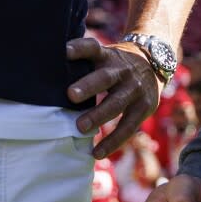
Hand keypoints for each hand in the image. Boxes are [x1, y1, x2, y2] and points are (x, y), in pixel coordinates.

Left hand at [65, 39, 159, 157]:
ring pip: (116, 103)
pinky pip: (127, 127)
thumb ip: (83, 64)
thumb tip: (46, 77)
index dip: (80, 48)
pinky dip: (112, 141)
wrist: (155, 62)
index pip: (93, 48)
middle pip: (105, 78)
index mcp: (108, 56)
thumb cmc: (115, 64)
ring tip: (80, 127)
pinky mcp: (144, 107)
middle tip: (70, 95)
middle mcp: (122, 71)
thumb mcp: (104, 56)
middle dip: (88, 86)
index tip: (65, 51)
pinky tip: (97, 153)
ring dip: (98, 116)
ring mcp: (135, 89)